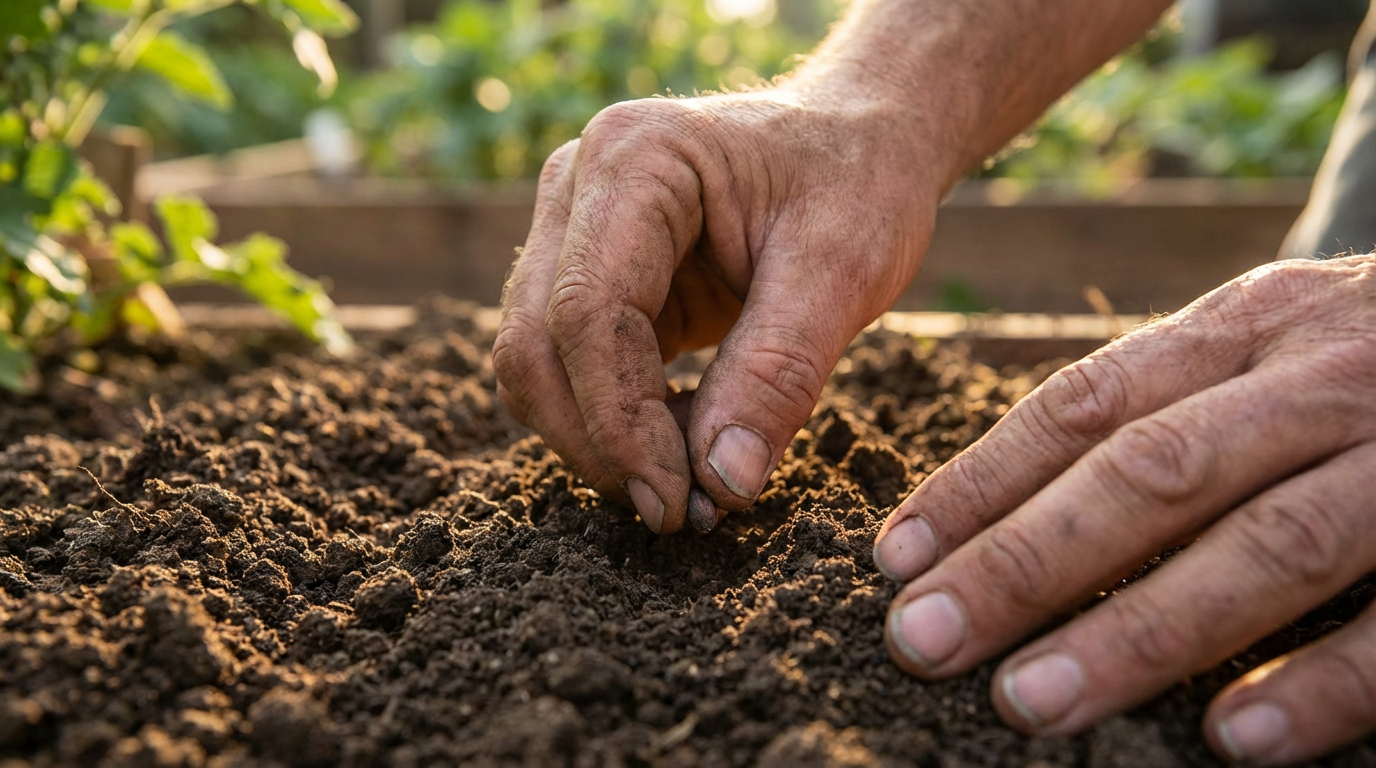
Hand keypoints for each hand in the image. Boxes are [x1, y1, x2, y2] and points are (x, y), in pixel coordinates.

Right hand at [493, 84, 946, 532]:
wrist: (860, 140)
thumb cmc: (860, 182)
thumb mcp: (843, 271)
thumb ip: (777, 375)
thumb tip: (722, 486)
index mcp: (636, 158)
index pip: (588, 310)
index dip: (620, 422)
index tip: (677, 504)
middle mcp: (578, 183)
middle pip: (536, 342)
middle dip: (598, 443)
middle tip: (677, 514)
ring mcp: (572, 227)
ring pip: (538, 362)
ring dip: (599, 440)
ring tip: (692, 484)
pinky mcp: (589, 271)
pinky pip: (572, 365)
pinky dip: (616, 422)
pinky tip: (684, 446)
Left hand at [872, 256, 1375, 763]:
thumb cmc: (1370, 361)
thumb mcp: (1265, 347)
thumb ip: (1165, 406)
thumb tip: (999, 514)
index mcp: (1248, 325)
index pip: (1086, 402)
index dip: (984, 480)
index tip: (896, 556)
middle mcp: (1322, 376)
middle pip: (1153, 471)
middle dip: (1027, 560)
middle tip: (924, 639)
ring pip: (1267, 543)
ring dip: (1142, 631)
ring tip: (1031, 700)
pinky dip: (1321, 680)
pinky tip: (1230, 741)